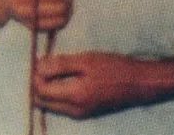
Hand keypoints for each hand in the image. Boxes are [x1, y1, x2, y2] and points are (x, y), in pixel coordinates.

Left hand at [33, 51, 173, 118]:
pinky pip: (61, 105)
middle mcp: (73, 110)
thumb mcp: (86, 60)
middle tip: (43, 63)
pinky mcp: (85, 112)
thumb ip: (60, 65)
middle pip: (42, 101)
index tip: (38, 59)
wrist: (138, 83)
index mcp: (73, 97)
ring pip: (51, 104)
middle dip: (37, 83)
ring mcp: (79, 114)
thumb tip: (37, 67)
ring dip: (46, 88)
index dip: (34, 75)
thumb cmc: (114, 68)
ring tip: (53, 68)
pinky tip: (63, 77)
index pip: (40, 91)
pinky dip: (56, 92)